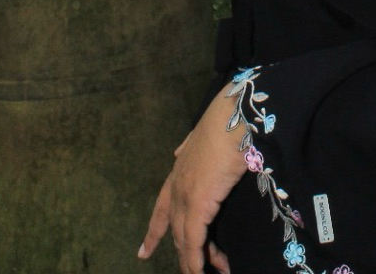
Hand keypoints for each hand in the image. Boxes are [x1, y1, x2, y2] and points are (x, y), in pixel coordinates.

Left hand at [138, 86, 247, 273]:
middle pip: (177, 231)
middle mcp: (177, 188)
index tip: (143, 253)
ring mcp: (185, 197)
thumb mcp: (199, 137)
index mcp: (177, 173)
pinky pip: (195, 241)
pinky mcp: (198, 205)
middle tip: (196, 272)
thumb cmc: (223, 123)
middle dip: (186, 254)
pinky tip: (201, 272)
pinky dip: (197, 260)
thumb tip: (177, 153)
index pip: (161, 209)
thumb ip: (188, 147)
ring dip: (195, 262)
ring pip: (185, 240)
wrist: (232, 118)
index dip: (154, 233)